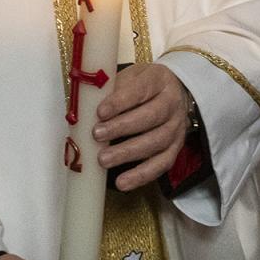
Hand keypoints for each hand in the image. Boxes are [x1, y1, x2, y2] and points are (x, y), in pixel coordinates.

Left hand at [94, 63, 190, 191]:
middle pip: (150, 116)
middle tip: (97, 135)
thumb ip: (111, 90)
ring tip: (103, 160)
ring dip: (128, 153)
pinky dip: (142, 175)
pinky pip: (161, 164)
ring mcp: (176, 127)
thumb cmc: (143, 85)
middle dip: (121, 128)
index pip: (140, 90)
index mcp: (158, 80)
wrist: (174, 91)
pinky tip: (122, 182)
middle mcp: (172, 103)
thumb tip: (82, 109)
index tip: (100, 112)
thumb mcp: (129, 77)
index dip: (119, 102)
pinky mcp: (176, 148)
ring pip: (156, 142)